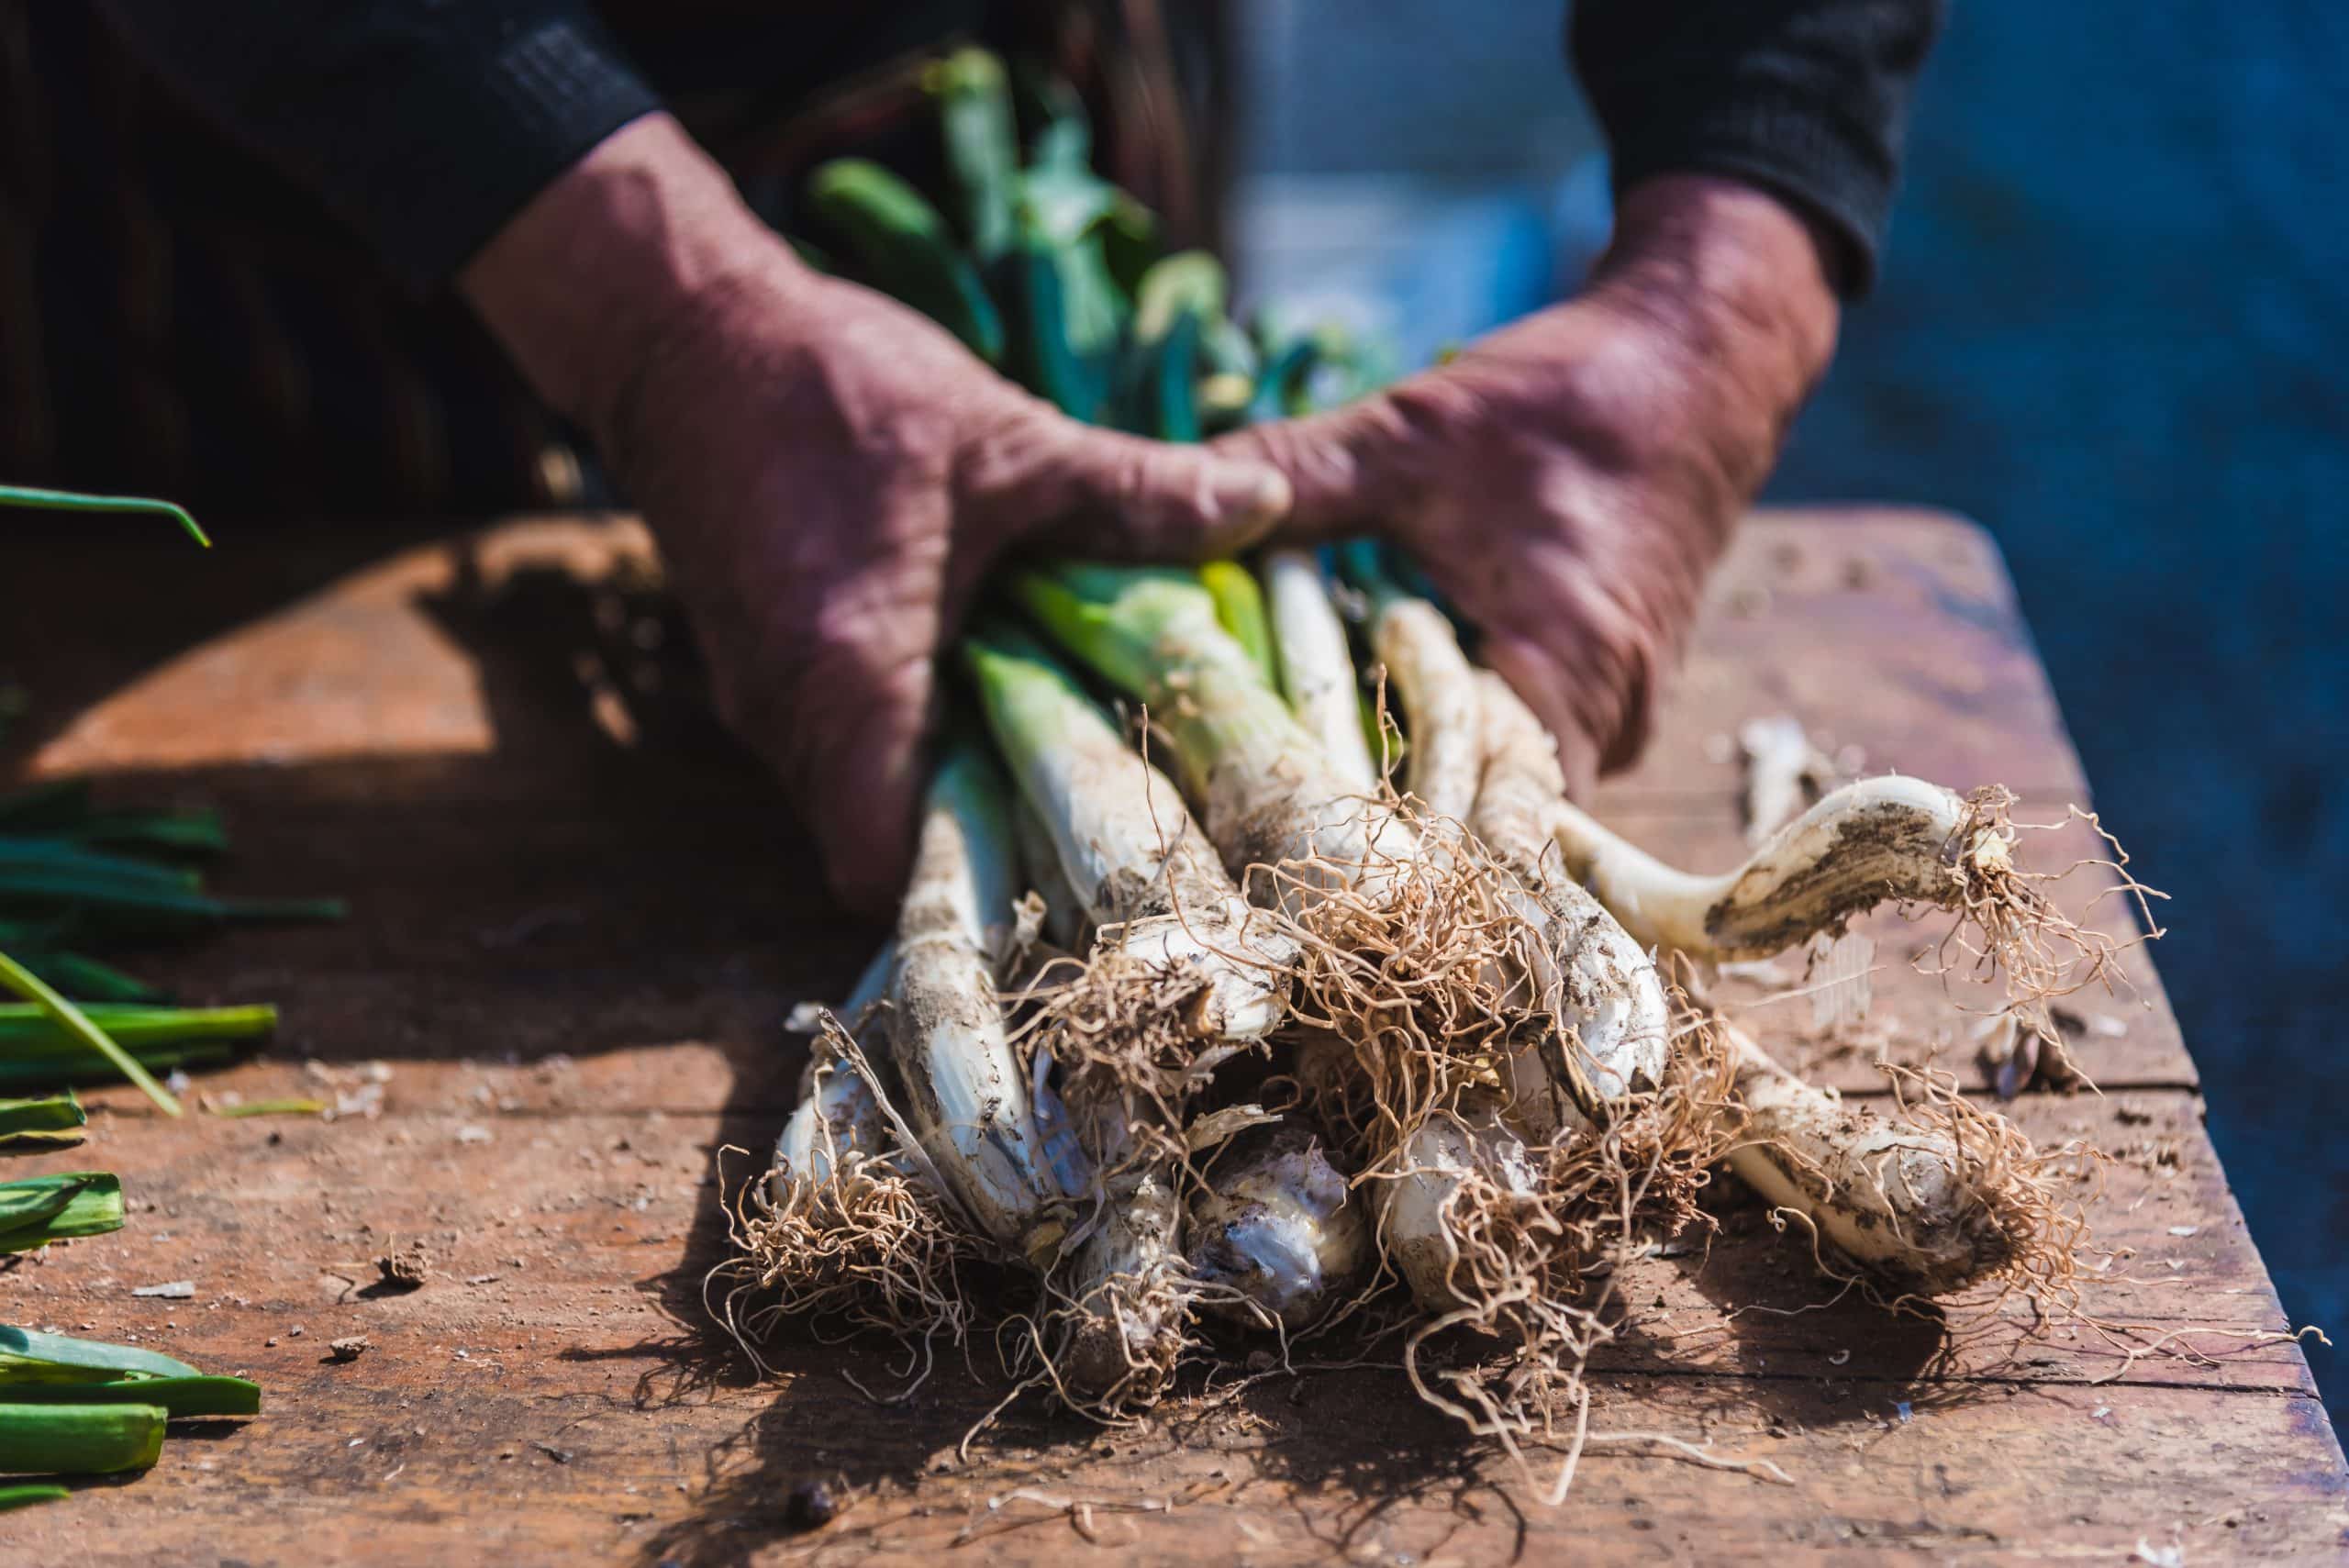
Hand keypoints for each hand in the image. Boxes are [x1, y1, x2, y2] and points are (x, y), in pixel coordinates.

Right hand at [463, 116, 1287, 912]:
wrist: (677, 327)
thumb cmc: (831, 383)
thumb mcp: (1005, 439)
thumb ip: (1133, 492)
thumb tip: (1265, 507)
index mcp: (849, 680)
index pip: (887, 867)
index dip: (976, 881)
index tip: (1072, 850)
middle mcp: (789, 714)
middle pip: (884, 841)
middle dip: (982, 830)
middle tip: (1096, 786)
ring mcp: (760, 694)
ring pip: (859, 791)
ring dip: (944, 773)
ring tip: (1056, 726)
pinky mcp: (756, 661)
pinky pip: (836, 740)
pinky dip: (904, 728)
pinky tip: (984, 669)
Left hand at [1217, 175, 1840, 794]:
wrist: (1699, 352)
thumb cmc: (1569, 397)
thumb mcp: (1414, 434)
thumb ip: (1293, 477)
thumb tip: (1173, 500)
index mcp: (1569, 680)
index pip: (1469, 828)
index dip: (1370, 834)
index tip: (1278, 820)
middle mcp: (1610, 724)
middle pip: (1474, 816)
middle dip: (1372, 800)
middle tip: (1265, 783)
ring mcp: (1618, 715)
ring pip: (1495, 782)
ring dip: (1409, 762)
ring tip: (1306, 743)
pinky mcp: (1609, 690)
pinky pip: (1518, 743)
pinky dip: (1450, 726)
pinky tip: (1374, 696)